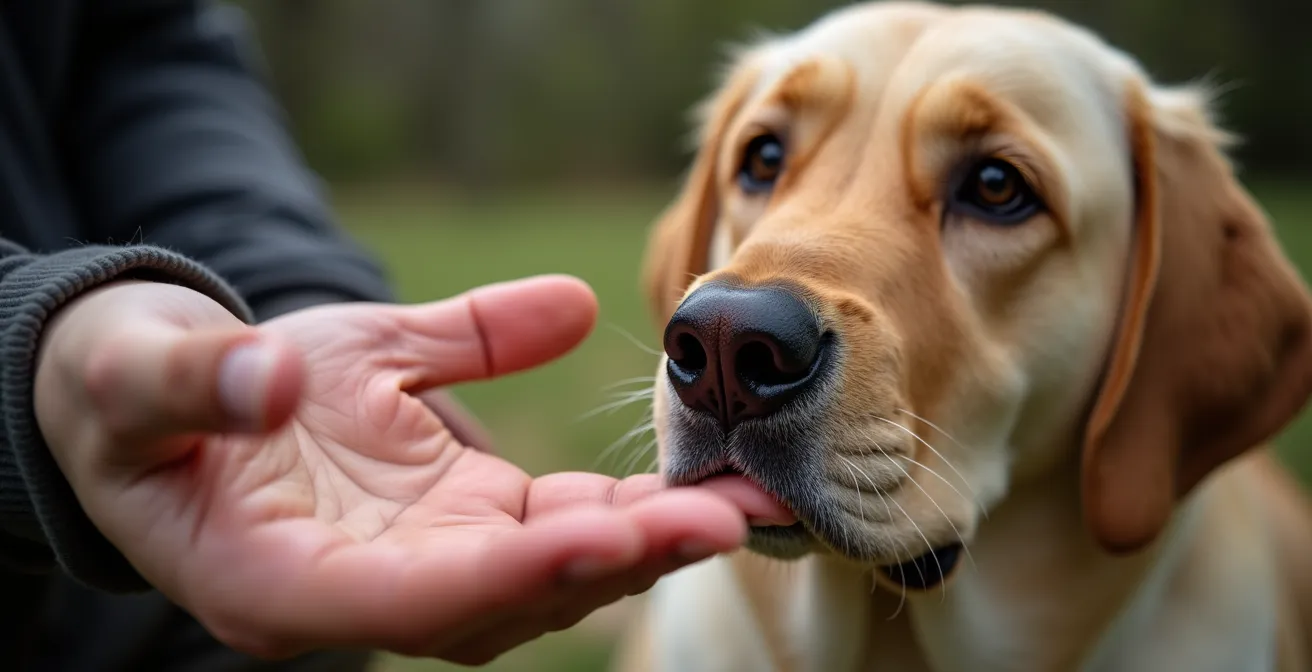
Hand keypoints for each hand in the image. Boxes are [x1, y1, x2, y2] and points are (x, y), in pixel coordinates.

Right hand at [34, 276, 765, 663]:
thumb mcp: (153, 372)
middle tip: (733, 513)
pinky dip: (626, 502)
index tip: (609, 539)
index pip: (417, 601)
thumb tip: (273, 375)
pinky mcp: (461, 515)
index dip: (515, 574)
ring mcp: (425, 558)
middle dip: (624, 560)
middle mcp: (372, 591)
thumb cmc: (141, 399)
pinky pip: (555, 520)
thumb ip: (208, 374)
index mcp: (282, 584)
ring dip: (653, 535)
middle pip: (516, 597)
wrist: (158, 408)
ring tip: (754, 492)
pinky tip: (701, 470)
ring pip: (555, 569)